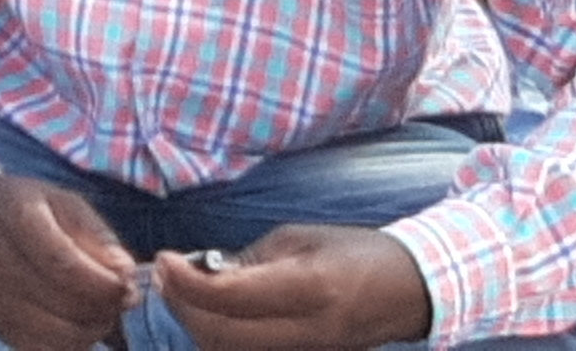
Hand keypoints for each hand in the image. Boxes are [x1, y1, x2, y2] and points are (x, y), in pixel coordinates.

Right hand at [0, 168, 148, 350]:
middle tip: (121, 298)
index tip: (127, 284)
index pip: (65, 264)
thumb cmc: (21, 205)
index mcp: (17, 219)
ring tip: (101, 311)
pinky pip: (43, 350)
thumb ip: (98, 235)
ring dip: (92, 329)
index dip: (105, 282)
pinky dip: (71, 344)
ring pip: (59, 334)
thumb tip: (127, 274)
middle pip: (66, 303)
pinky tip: (78, 324)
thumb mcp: (61, 201)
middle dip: (105, 307)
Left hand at [158, 224, 437, 350]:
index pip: (230, 297)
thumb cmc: (356, 252)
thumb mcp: (300, 239)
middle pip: (222, 336)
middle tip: (166, 276)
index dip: (186, 281)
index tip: (165, 259)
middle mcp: (308, 330)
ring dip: (198, 324)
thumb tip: (200, 272)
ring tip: (185, 290)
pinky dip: (220, 336)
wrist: (411, 290)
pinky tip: (213, 310)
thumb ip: (249, 260)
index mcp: (310, 288)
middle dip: (183, 307)